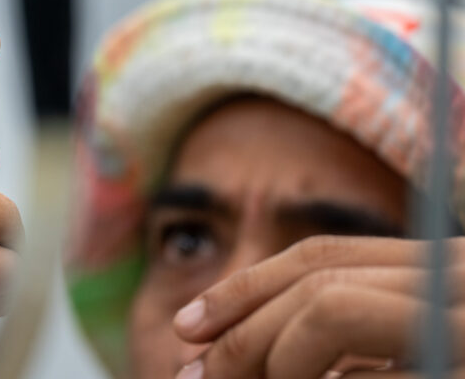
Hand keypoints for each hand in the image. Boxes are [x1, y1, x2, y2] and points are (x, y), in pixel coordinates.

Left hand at [173, 235, 464, 377]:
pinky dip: (306, 366)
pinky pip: (347, 339)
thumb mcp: (396, 357)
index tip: (189, 327)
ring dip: (266, 351)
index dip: (246, 289)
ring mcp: (458, 317)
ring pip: (326, 308)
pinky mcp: (453, 350)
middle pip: (316, 281)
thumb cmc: (435, 362)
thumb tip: (217, 357)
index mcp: (441, 275)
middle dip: (242, 328)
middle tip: (191, 373)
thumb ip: (340, 354)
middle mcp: (458, 278)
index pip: (323, 259)